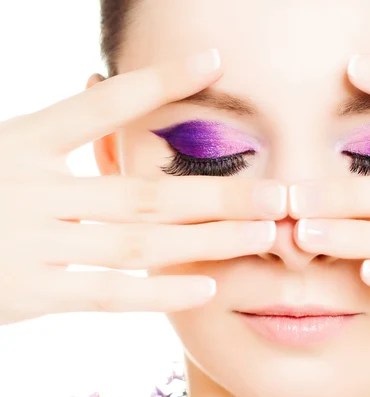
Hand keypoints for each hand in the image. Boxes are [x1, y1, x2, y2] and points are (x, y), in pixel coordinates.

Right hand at [0, 50, 282, 326]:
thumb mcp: (1, 154)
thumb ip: (55, 143)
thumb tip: (102, 107)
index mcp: (16, 144)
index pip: (100, 108)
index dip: (159, 86)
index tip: (214, 64)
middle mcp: (29, 190)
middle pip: (143, 192)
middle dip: (216, 193)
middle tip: (278, 192)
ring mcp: (29, 244)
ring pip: (137, 242)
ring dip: (205, 240)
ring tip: (262, 234)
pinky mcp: (27, 295)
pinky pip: (106, 293)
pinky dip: (157, 291)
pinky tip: (207, 287)